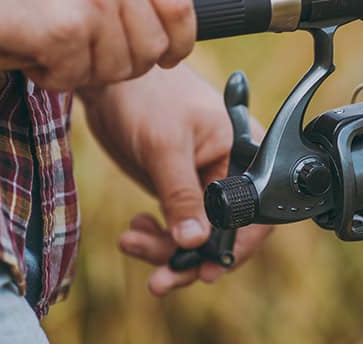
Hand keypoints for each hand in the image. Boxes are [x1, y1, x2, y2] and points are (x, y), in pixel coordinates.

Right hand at [0, 0, 194, 89]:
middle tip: (87, 59)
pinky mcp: (63, 29)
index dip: (178, 43)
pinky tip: (31, 57)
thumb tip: (158, 19)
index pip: (180, 7)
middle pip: (151, 46)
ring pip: (118, 68)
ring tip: (53, 51)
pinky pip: (78, 77)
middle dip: (125, 65)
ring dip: (86, 72)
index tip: (167, 58)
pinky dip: (54, 77)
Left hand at [80, 64, 270, 293]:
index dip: (232, 247)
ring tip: (132, 243)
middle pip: (224, 233)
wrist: (108, 83)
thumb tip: (194, 242)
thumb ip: (182, 195)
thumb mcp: (165, 148)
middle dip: (191, 258)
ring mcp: (203, 182)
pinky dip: (156, 237)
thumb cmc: (146, 96)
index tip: (206, 271)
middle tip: (161, 278)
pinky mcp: (179, 189)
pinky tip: (134, 232)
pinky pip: (176, 227)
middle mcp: (230, 171)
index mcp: (245, 152)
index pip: (254, 214)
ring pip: (196, 236)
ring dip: (166, 250)